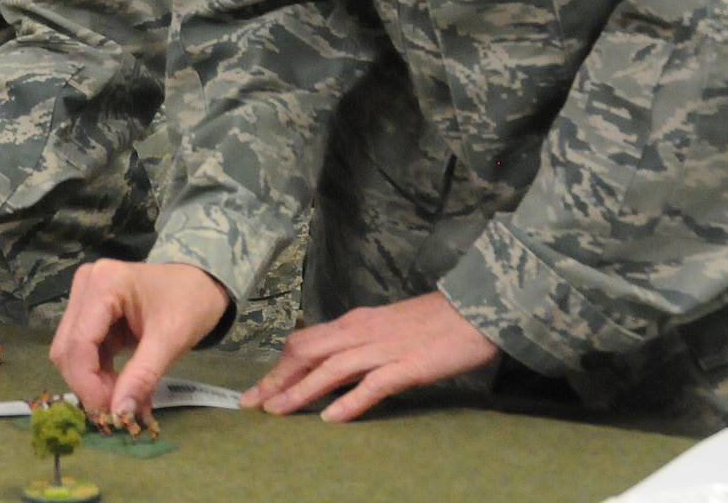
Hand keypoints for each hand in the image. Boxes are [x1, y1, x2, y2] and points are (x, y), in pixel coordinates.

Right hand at [49, 260, 231, 417]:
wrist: (201, 285)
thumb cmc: (191, 303)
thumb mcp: (171, 341)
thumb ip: (143, 376)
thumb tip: (119, 413)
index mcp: (104, 283)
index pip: (79, 342)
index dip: (87, 383)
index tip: (108, 414)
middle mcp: (86, 286)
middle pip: (68, 348)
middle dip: (89, 384)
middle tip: (119, 410)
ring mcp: (86, 298)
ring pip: (72, 353)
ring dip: (94, 383)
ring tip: (125, 401)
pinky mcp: (91, 314)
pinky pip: (86, 352)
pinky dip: (101, 375)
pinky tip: (124, 390)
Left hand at [242, 290, 498, 420]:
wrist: (476, 308)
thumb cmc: (434, 320)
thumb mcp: (386, 325)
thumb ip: (359, 340)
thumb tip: (333, 360)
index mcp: (355, 321)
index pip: (304, 341)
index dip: (278, 365)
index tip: (257, 388)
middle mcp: (361, 332)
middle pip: (307, 353)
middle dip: (277, 379)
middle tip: (252, 403)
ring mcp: (384, 348)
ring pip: (330, 369)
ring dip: (300, 391)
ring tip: (278, 412)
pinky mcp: (408, 365)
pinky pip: (373, 385)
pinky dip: (350, 402)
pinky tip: (332, 418)